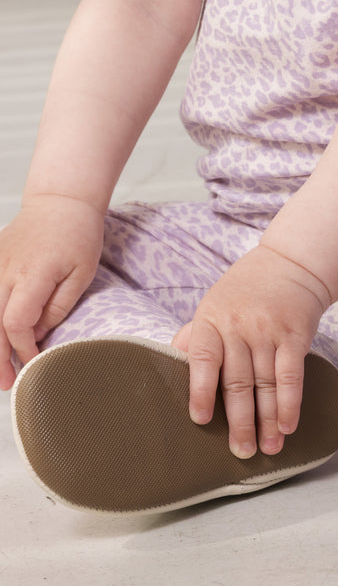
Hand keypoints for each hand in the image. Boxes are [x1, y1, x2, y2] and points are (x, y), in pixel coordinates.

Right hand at [0, 197, 104, 389]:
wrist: (60, 201)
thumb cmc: (77, 235)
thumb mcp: (83, 273)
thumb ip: (58, 306)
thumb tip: (37, 335)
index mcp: (32, 274)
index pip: (16, 322)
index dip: (23, 349)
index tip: (34, 363)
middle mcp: (6, 270)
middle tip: (6, 384)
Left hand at [172, 246, 330, 459]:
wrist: (292, 263)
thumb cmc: (246, 290)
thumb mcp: (213, 305)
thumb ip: (195, 337)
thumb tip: (168, 365)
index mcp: (211, 320)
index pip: (203, 358)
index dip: (201, 391)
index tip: (201, 420)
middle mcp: (239, 326)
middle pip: (238, 381)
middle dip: (240, 421)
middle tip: (240, 451)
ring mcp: (268, 330)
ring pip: (266, 384)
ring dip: (268, 420)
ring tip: (267, 449)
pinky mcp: (295, 334)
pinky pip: (291, 375)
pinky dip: (290, 403)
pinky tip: (287, 426)